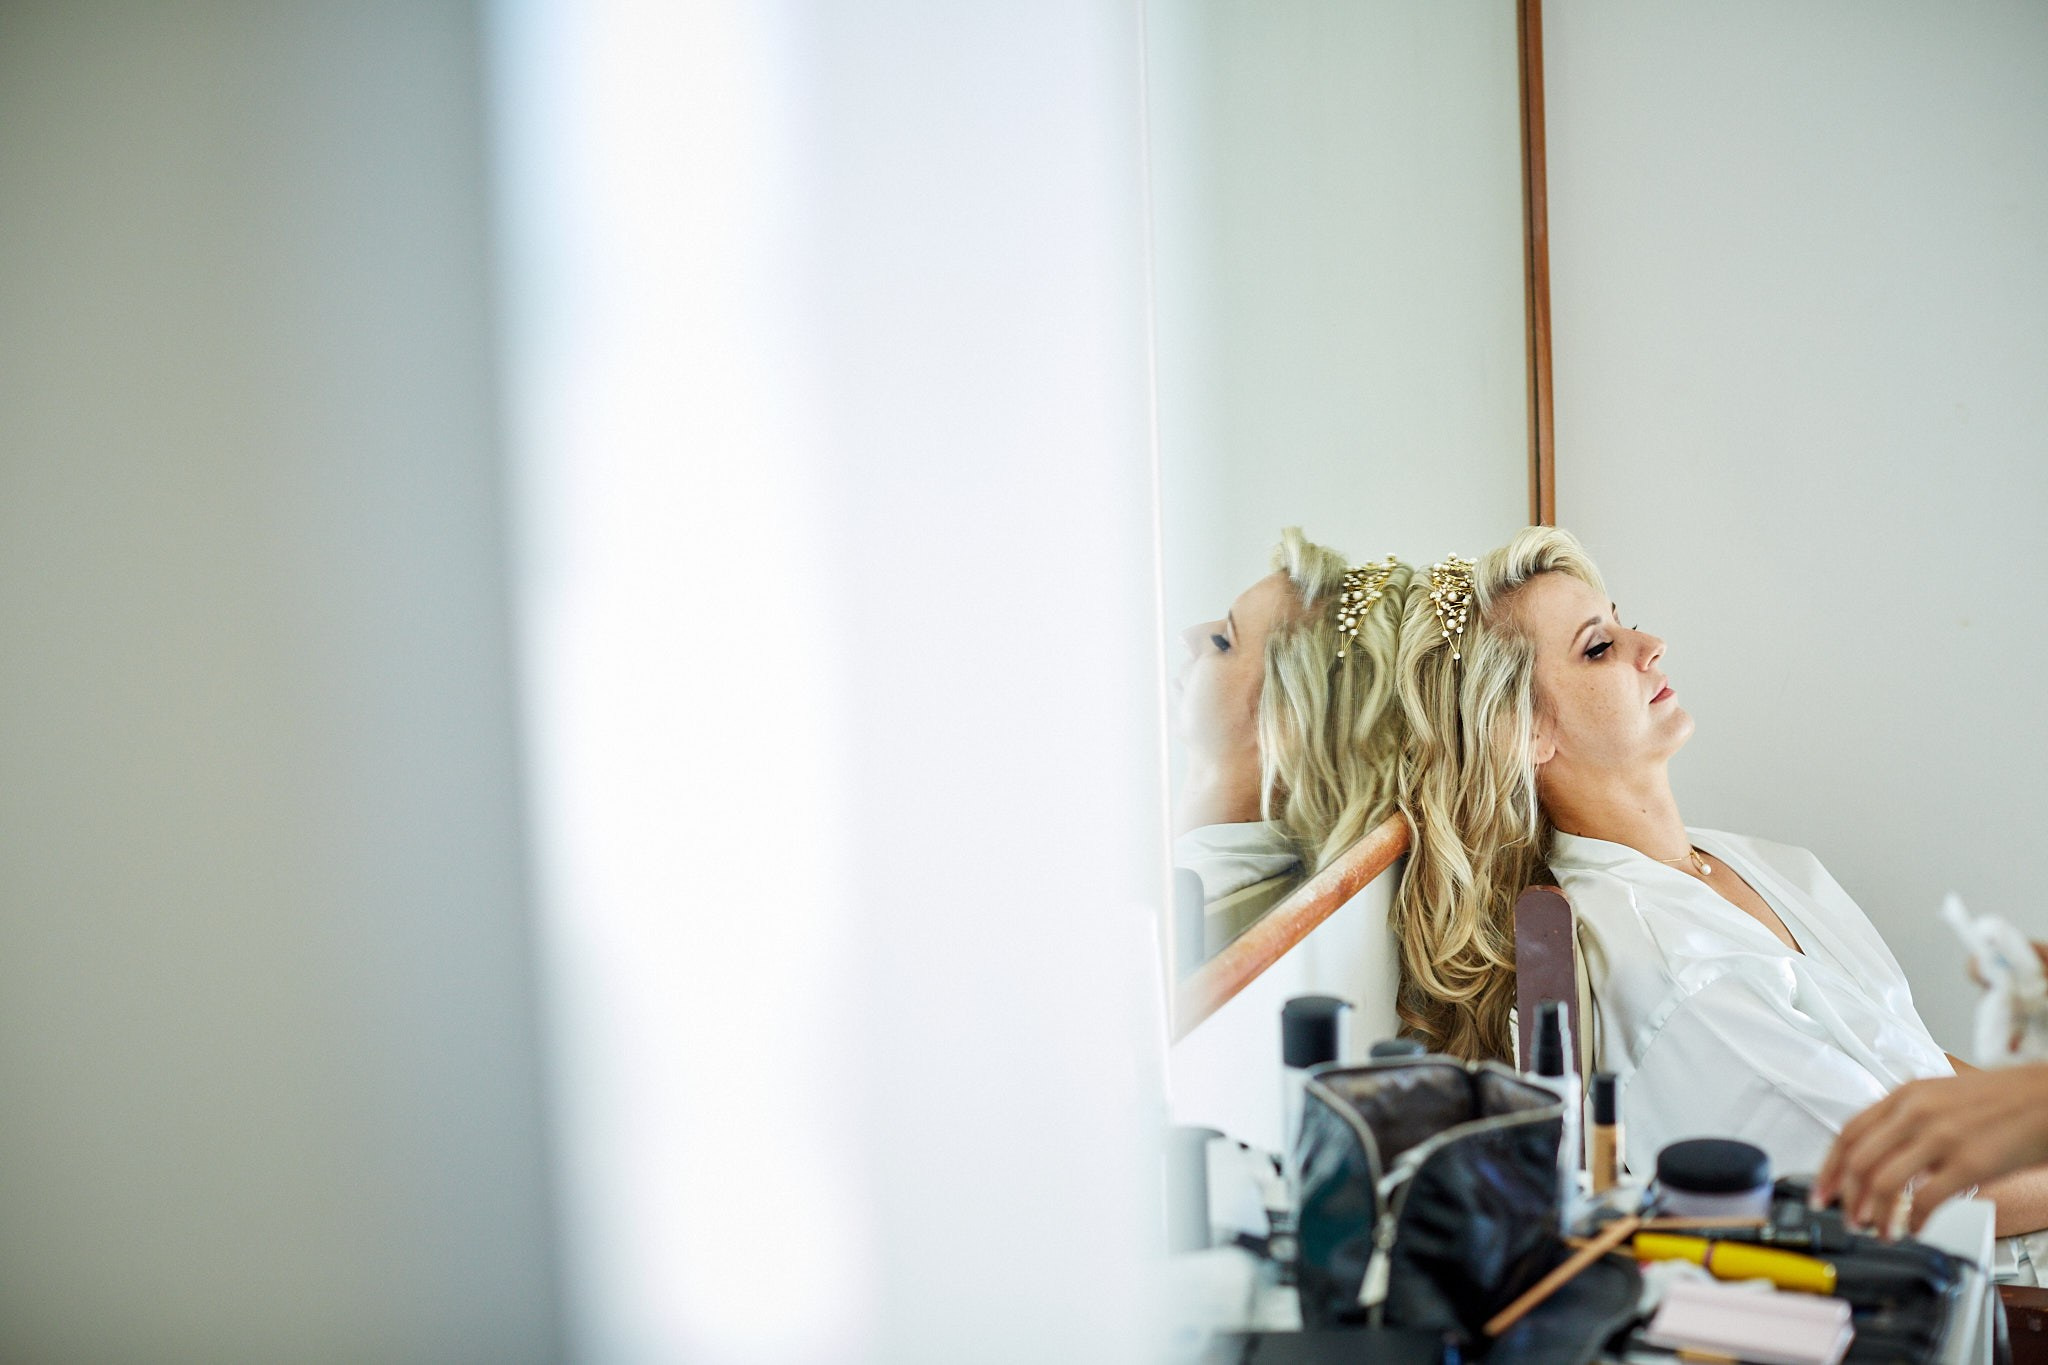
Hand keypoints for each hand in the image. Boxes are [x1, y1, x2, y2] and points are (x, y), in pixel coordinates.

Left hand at [1813, 1064, 2047, 1234]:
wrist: (2047, 1098)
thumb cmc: (2001, 1100)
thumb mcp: (1940, 1096)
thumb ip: (1906, 1120)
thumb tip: (1878, 1155)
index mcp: (1905, 1095)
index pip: (1848, 1133)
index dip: (1829, 1169)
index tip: (1821, 1193)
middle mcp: (1915, 1112)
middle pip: (1858, 1162)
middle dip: (1846, 1199)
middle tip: (1848, 1220)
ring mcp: (1940, 1136)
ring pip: (1882, 1183)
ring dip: (1875, 1216)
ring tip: (1879, 1231)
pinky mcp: (1969, 1162)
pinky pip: (1924, 1200)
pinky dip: (1912, 1222)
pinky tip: (1915, 1229)